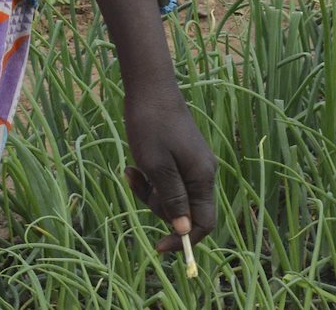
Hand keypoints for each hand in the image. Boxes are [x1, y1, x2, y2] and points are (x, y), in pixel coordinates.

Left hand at [122, 81, 216, 256]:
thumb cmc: (152, 126)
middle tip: (138, 186)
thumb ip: (173, 200)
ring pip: (172, 196)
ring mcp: (193, 163)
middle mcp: (203, 173)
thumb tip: (185, 230)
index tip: (158, 246)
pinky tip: (133, 167)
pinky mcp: (181, 156)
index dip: (183, 239)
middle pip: (184, 211)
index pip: (204, 223)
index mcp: (202, 177)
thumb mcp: (158, 168)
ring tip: (131, 172)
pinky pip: (167, 180)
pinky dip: (150, 179)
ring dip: (150, 192)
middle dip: (158, 207)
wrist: (150, 89)